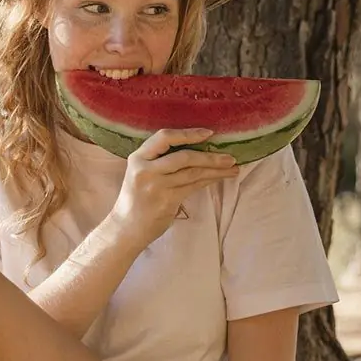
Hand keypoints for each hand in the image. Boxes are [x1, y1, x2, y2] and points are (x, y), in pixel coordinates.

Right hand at [109, 127, 237, 249]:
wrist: (126, 227)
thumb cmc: (137, 198)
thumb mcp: (141, 173)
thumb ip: (160, 160)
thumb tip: (197, 149)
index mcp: (138, 158)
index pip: (164, 137)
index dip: (188, 134)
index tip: (209, 133)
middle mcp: (146, 169)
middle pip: (184, 156)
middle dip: (211, 157)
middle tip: (231, 157)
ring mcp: (157, 186)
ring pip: (193, 173)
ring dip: (216, 170)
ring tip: (233, 168)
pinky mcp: (167, 200)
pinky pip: (194, 187)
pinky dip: (209, 181)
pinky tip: (219, 178)